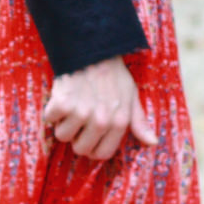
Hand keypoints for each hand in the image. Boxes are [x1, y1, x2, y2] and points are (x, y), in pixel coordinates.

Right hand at [43, 57, 157, 161]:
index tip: (88, 135)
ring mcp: (82, 112)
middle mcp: (101, 121)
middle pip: (80, 149)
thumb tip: (153, 143)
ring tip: (71, 105)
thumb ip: (139, 122)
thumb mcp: (131, 96)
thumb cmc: (112, 73)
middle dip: (76, 137)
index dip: (92, 147)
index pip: (101, 154)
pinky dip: (52, 110)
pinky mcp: (64, 103)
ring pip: (62, 136)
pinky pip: (50, 119)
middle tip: (78, 119)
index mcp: (119, 122)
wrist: (92, 49)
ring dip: (63, 122)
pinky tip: (61, 97)